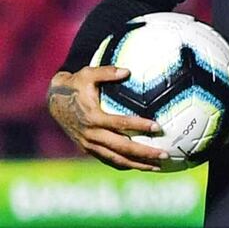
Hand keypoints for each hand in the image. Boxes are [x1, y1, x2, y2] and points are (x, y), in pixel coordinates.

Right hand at [47, 66, 166, 171]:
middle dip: (144, 153)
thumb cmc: (75, 84)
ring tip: (158, 167)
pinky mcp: (87, 149)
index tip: (158, 127)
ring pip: (116, 158)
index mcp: (93, 117)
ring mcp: (88, 144)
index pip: (120, 124)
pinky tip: (140, 166)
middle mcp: (91, 135)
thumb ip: (107, 72)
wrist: (54, 101)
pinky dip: (124, 164)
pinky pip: (108, 160)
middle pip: (122, 147)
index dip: (140, 126)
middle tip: (165, 154)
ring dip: (138, 164)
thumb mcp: (88, 74)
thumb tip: (128, 71)